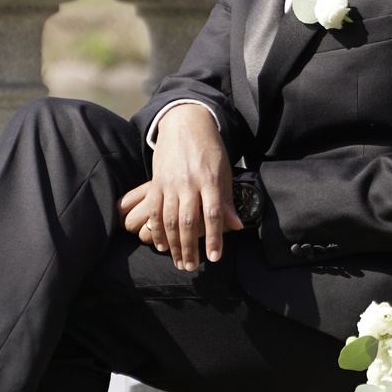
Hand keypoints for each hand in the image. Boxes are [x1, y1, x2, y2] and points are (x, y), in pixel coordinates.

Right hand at [126, 103, 241, 270]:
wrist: (185, 124)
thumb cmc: (210, 150)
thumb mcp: (224, 171)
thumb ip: (227, 200)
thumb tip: (237, 226)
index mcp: (211, 180)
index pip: (213, 215)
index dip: (215, 239)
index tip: (215, 258)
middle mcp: (189, 183)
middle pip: (189, 222)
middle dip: (190, 248)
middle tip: (191, 267)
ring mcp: (171, 183)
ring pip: (170, 220)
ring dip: (174, 245)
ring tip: (178, 261)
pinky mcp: (157, 182)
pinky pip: (154, 210)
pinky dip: (156, 229)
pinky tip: (161, 245)